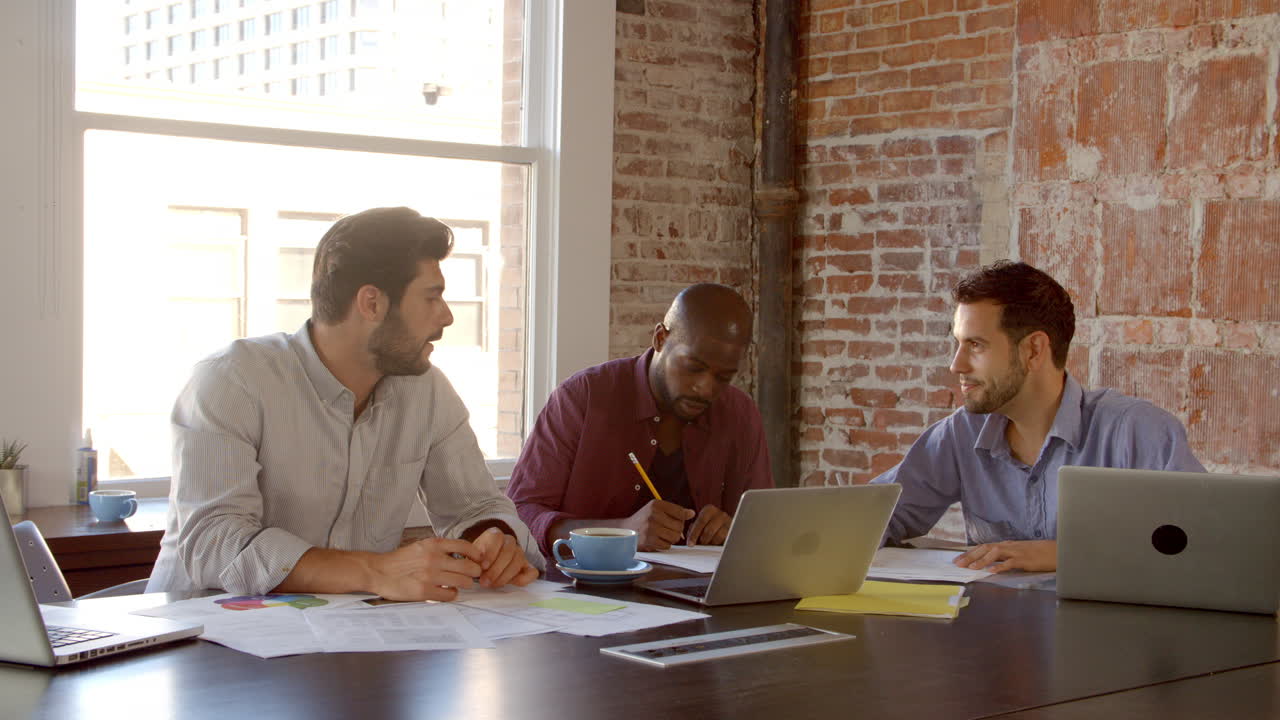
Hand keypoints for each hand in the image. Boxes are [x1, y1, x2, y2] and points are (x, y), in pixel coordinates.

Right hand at [367, 537, 483, 601]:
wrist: (378, 571)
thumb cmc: (400, 560)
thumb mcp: (421, 546)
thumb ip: (440, 549)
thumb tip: (463, 556)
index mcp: (433, 544)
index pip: (466, 546)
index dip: (476, 555)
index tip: (478, 560)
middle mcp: (433, 558)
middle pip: (469, 566)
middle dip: (474, 573)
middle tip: (471, 576)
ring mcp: (430, 575)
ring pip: (463, 582)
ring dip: (464, 585)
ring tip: (458, 585)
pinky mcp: (424, 591)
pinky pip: (450, 595)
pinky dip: (451, 594)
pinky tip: (446, 592)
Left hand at [471, 527, 538, 588]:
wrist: (483, 566)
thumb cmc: (477, 561)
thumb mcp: (471, 557)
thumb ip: (473, 559)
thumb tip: (477, 566)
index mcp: (495, 535)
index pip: (497, 538)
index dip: (491, 553)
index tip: (483, 566)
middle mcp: (509, 541)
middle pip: (509, 551)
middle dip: (496, 569)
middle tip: (485, 581)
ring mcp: (520, 553)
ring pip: (518, 562)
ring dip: (505, 576)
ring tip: (492, 584)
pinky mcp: (527, 567)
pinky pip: (532, 572)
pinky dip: (523, 579)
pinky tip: (511, 584)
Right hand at [622, 500, 694, 550]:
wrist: (625, 531)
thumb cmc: (644, 520)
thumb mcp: (657, 510)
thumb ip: (675, 511)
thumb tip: (692, 513)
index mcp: (656, 504)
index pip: (680, 512)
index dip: (681, 518)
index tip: (675, 520)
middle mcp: (653, 515)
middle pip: (679, 526)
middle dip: (676, 530)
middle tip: (668, 530)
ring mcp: (650, 528)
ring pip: (675, 537)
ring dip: (671, 539)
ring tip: (663, 535)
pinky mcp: (648, 540)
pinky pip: (667, 546)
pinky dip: (664, 545)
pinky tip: (657, 540)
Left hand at [685, 504, 730, 545]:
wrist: (724, 527)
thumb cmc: (709, 526)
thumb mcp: (699, 525)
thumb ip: (693, 530)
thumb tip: (689, 540)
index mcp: (710, 510)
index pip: (701, 522)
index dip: (694, 534)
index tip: (690, 544)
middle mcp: (720, 514)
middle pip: (709, 530)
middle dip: (703, 540)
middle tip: (700, 545)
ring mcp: (729, 522)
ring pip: (718, 536)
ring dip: (711, 543)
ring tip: (708, 544)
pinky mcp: (734, 532)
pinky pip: (725, 541)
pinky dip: (718, 544)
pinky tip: (715, 544)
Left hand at [954, 540, 1056, 572]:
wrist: (1056, 551)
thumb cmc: (1037, 553)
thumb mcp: (1018, 553)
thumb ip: (1005, 557)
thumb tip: (990, 564)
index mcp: (1006, 545)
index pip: (984, 547)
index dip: (970, 552)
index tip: (958, 559)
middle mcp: (1008, 546)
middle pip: (985, 548)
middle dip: (970, 556)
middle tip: (958, 564)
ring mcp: (1016, 552)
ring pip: (995, 553)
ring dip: (981, 560)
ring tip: (971, 567)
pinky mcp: (1025, 560)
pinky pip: (1010, 563)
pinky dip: (1000, 566)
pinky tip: (991, 571)